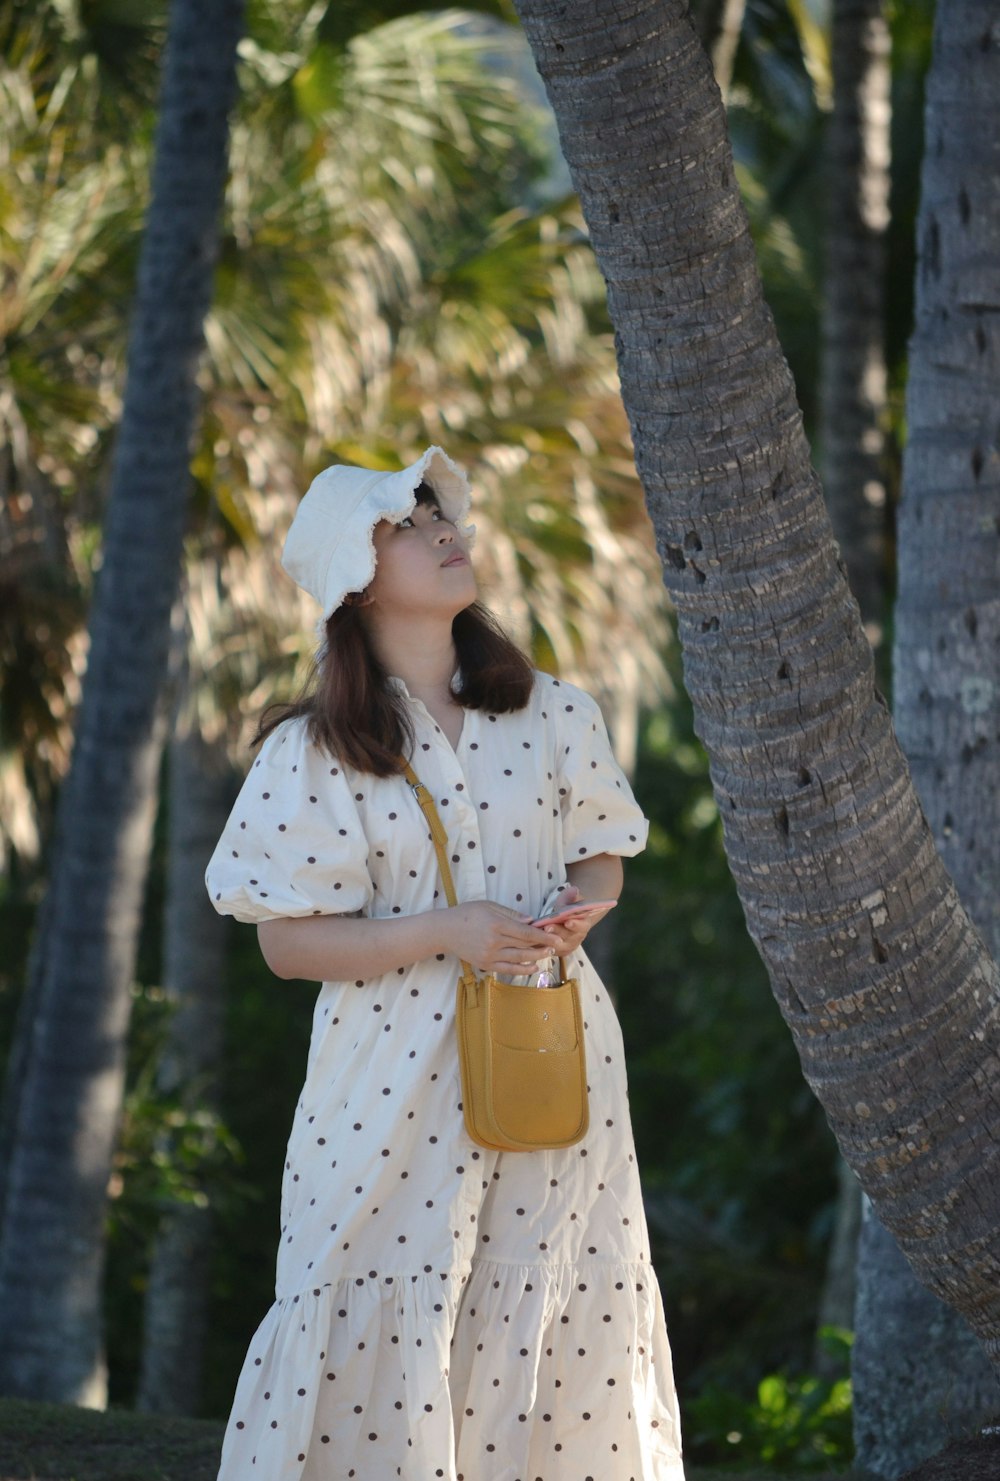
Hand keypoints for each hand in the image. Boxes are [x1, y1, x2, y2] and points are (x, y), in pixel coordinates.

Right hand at [438, 900, 556, 974]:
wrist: (445, 931)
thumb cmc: (467, 914)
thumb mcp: (489, 906)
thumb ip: (511, 914)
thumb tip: (531, 921)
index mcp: (496, 924)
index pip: (526, 933)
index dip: (543, 936)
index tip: (556, 937)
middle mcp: (494, 942)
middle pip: (524, 947)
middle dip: (542, 947)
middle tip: (556, 946)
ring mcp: (489, 955)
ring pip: (518, 960)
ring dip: (535, 958)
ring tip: (547, 955)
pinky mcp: (485, 965)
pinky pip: (507, 969)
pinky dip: (521, 970)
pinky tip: (532, 967)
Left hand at [538, 892, 614, 955]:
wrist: (568, 919)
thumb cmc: (568, 907)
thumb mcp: (571, 899)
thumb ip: (571, 896)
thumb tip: (574, 890)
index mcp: (583, 925)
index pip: (581, 926)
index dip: (575, 924)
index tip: (568, 921)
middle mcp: (576, 938)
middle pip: (567, 937)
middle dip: (557, 932)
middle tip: (547, 927)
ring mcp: (567, 947)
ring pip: (557, 946)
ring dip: (547, 940)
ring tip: (538, 934)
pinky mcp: (557, 952)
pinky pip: (548, 951)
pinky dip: (541, 946)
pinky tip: (532, 941)